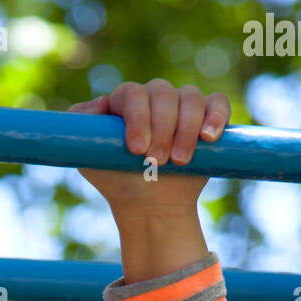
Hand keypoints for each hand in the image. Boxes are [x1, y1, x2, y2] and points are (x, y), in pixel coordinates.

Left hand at [67, 80, 230, 218]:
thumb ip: (82, 127)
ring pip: (189, 97)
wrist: (150, 208)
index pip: (132, 94)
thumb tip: (100, 102)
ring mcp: (182, 107)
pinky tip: (208, 137)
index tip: (136, 150)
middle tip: (157, 162)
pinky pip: (218, 103)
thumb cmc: (118, 182)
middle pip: (162, 92)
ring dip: (186, 129)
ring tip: (179, 162)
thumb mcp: (89, 158)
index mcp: (126, 103)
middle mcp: (154, 99)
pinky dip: (216, 116)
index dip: (137, 118)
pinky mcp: (207, 119)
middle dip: (162, 128)